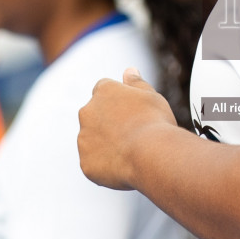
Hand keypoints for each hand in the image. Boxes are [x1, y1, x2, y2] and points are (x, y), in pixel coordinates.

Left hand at [77, 66, 176, 190]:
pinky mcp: (86, 163)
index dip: (119, 102)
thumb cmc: (155, 122)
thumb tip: (129, 71)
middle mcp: (87, 112)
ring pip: (92, 140)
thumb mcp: (151, 96)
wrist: (151, 154)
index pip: (104, 90)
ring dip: (106, 144)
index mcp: (103, 92)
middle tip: (133, 134)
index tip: (132, 113)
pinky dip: (105, 165)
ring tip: (131, 153)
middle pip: (95, 116)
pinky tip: (125, 167)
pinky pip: (94, 163)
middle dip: (108, 123)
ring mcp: (84, 139)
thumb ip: (136, 83)